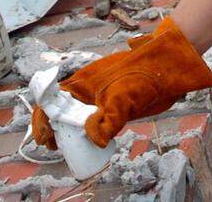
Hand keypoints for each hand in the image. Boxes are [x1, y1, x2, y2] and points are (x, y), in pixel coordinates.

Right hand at [30, 17, 211, 148]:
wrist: (169, 65)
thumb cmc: (145, 76)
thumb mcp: (125, 99)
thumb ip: (109, 120)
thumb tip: (96, 141)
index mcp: (81, 82)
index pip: (50, 100)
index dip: (43, 119)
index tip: (46, 138)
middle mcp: (87, 88)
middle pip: (59, 108)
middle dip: (51, 127)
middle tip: (54, 146)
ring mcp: (99, 95)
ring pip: (73, 112)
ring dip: (66, 129)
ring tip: (66, 146)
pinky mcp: (112, 102)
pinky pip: (91, 117)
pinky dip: (84, 129)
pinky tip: (89, 141)